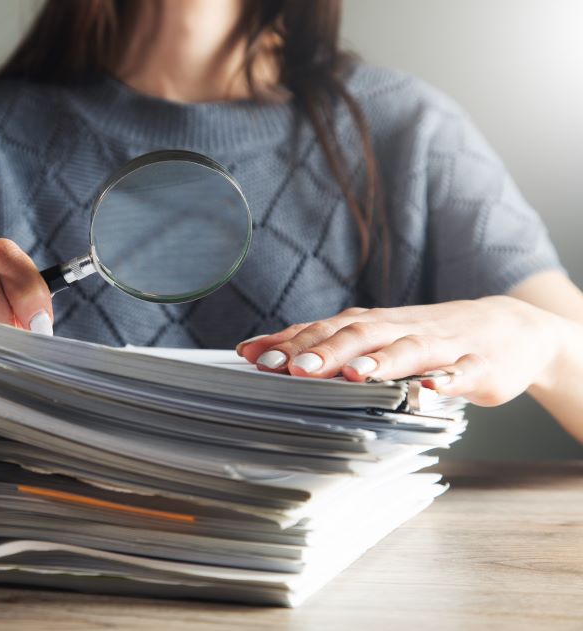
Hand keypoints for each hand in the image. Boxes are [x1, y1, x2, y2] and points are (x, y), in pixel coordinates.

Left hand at [236, 297, 565, 406]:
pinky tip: (431, 388)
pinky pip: (462, 372)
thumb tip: (264, 356)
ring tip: (353, 375)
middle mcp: (400, 329)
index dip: (288, 342)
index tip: (252, 356)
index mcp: (373, 324)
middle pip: (358, 334)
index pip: (324, 328)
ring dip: (379, 361)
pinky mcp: (478, 365)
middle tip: (291, 368)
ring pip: (406, 350)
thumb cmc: (428, 337)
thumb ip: (329, 347)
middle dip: (323, 351)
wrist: (509, 328)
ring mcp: (441, 345)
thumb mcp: (378, 338)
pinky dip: (446, 379)